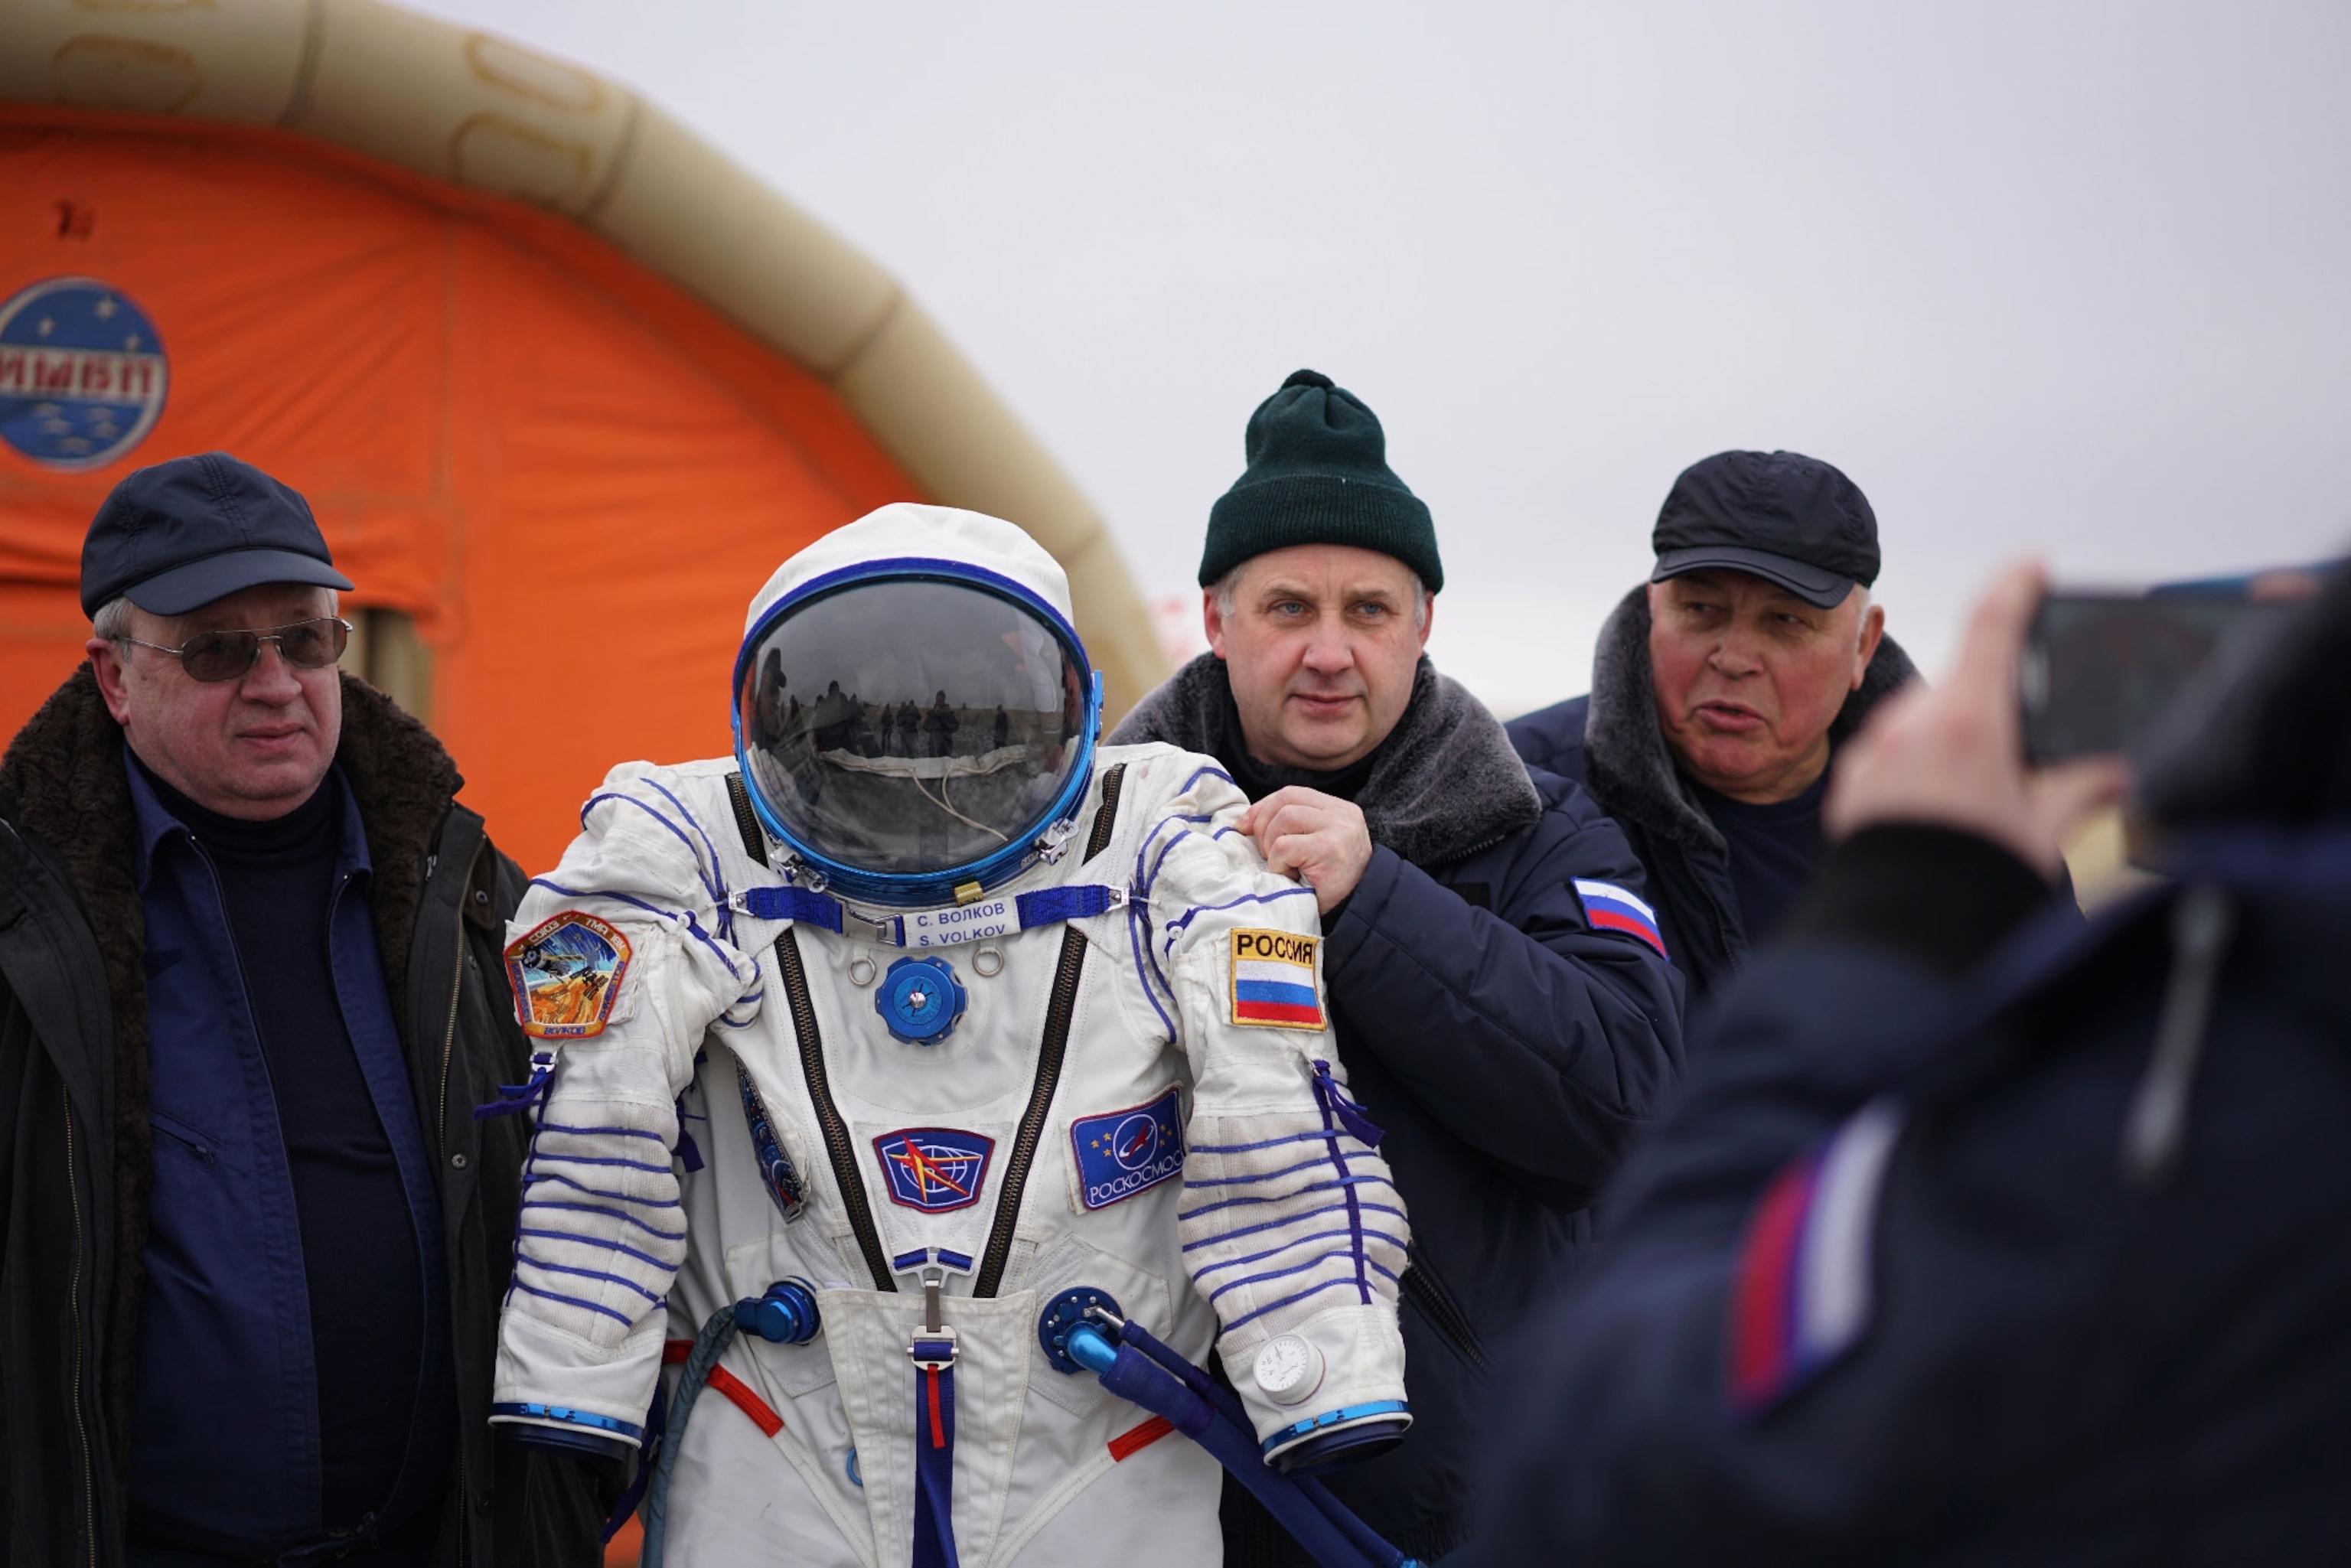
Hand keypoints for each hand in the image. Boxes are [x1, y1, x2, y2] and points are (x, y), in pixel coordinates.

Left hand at [1237, 787, 1374, 913]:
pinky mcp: (1329, 849)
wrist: (1357, 911)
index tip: (1246, 826)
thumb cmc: (1328, 883)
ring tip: (1282, 865)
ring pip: (1283, 818)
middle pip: (1285, 799)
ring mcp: (1338, 829)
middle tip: (1266, 853)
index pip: (1292, 794)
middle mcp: (1342, 814)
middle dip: (1263, 825)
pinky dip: (1277, 863)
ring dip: (1271, 845)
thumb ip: (1290, 827)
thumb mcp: (1313, 845)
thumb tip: (1243, 821)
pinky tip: (1289, 875)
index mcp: (1339, 810)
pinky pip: (1284, 846)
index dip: (1263, 808)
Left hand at [1824, 561, 2129, 878]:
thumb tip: (2116, 772)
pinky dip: (1917, 768)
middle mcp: (1912, 723)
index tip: (2030, 566)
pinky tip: (1934, 812)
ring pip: (1922, 721)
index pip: (1992, 626)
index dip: (2015, 588)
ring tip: (1973, 799)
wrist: (1900, 935)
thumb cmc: (1977, 880)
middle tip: (2013, 752)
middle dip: (1989, 709)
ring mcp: (1875, 749)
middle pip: (1961, 685)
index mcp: (1969, 721)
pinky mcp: (1851, 780)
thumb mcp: (2043, 831)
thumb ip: (2080, 788)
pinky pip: (1890, 754)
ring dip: (1950, 741)